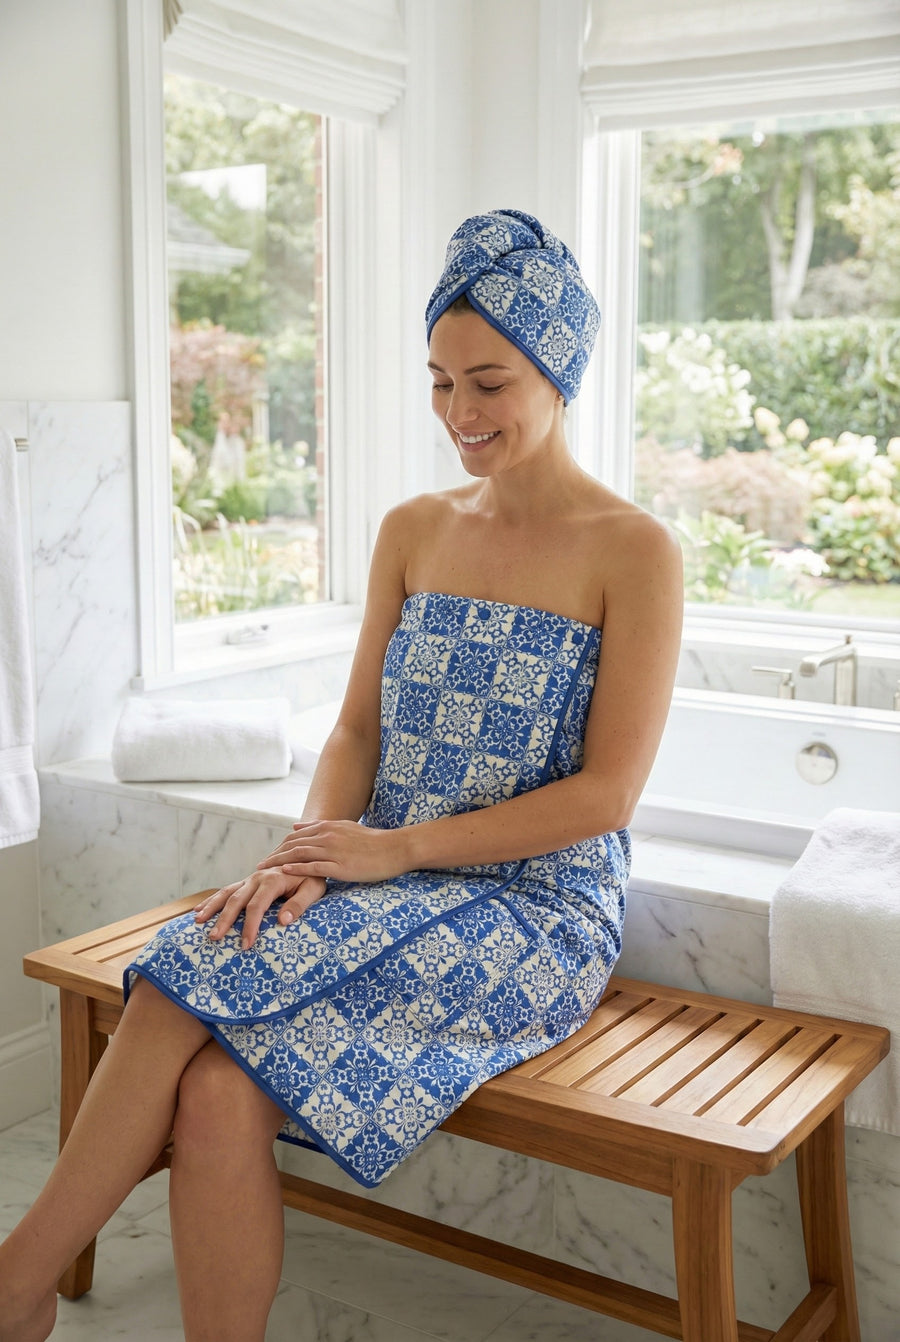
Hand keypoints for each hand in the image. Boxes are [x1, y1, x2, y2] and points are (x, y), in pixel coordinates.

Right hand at [194, 868, 327, 949]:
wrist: (309, 858)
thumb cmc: (313, 878)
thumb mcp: (314, 889)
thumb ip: (300, 904)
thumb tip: (283, 921)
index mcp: (273, 880)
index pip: (257, 906)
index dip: (250, 926)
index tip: (246, 944)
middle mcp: (258, 877)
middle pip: (236, 900)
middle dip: (224, 920)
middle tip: (214, 938)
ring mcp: (250, 878)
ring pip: (226, 893)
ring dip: (211, 907)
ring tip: (198, 921)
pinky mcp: (247, 882)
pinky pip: (226, 890)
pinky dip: (212, 900)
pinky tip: (198, 909)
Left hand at [256, 820, 407, 884]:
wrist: (395, 848)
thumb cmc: (373, 841)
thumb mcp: (345, 828)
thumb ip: (320, 827)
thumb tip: (296, 826)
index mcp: (329, 827)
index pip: (297, 836)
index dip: (280, 846)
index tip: (269, 856)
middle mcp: (328, 836)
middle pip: (293, 845)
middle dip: (274, 855)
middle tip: (259, 866)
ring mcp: (333, 850)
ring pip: (299, 855)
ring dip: (278, 863)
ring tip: (264, 872)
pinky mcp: (340, 866)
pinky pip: (313, 867)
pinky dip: (296, 870)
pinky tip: (283, 875)